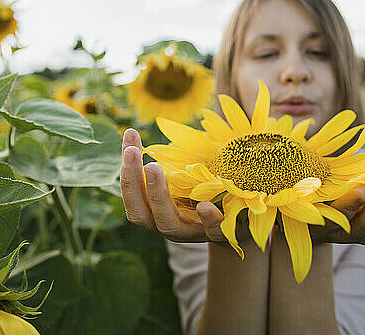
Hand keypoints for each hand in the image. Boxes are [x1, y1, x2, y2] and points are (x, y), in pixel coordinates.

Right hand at [119, 128, 225, 242]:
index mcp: (155, 213)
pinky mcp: (220, 233)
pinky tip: (204, 205)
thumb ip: (157, 160)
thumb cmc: (200, 193)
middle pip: (141, 213)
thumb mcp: (178, 177)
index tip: (128, 144)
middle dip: (133, 183)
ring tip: (153, 167)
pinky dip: (208, 219)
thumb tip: (130, 132)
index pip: (132, 197)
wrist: (238, 220)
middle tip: (132, 152)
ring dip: (159, 195)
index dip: (126, 173)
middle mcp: (168, 226)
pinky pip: (213, 230)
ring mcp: (192, 232)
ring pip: (169, 224)